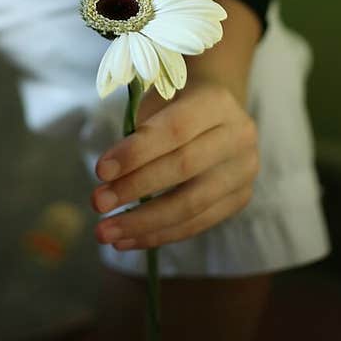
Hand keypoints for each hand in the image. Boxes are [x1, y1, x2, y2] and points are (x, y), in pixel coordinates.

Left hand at [90, 78, 259, 250]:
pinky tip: (126, 240)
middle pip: (183, 168)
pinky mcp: (241, 199)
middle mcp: (238, 136)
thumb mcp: (157, 100)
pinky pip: (197, 224)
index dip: (136, 152)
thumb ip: (138, 130)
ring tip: (105, 232)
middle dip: (135, 188)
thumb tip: (110, 175)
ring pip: (191, 205)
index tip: (99, 171)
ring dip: (143, 223)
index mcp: (216, 102)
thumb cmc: (176, 104)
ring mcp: (244, 171)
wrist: (218, 112)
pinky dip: (158, 235)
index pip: (175, 129)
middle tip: (97, 203)